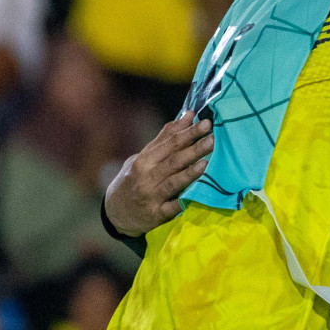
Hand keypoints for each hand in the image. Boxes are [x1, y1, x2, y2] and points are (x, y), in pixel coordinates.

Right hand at [104, 114, 214, 236]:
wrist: (117, 212)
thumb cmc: (136, 178)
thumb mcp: (145, 157)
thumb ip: (166, 137)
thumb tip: (188, 115)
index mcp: (145, 159)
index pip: (169, 143)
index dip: (188, 132)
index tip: (206, 123)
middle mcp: (146, 176)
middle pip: (173, 160)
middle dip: (193, 148)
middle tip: (212, 138)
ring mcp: (151, 196)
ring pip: (173, 182)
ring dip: (190, 172)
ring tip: (206, 162)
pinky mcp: (156, 215)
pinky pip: (172, 207)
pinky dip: (183, 201)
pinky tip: (196, 193)